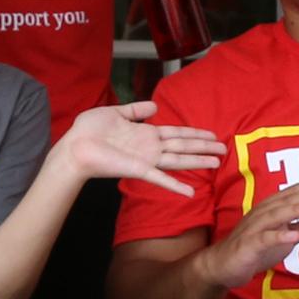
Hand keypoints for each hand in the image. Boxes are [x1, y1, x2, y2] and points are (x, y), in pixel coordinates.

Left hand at [54, 101, 225, 195]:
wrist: (74, 147)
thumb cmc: (89, 130)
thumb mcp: (115, 113)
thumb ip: (135, 110)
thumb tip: (155, 106)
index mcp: (145, 133)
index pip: (175, 132)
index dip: (193, 133)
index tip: (211, 134)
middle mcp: (149, 147)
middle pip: (183, 145)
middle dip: (203, 146)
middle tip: (224, 148)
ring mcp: (146, 159)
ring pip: (178, 159)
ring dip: (198, 161)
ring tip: (217, 162)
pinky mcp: (138, 169)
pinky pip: (160, 178)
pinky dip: (175, 185)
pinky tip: (190, 192)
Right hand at [191, 179, 298, 289]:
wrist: (223, 265)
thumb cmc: (257, 248)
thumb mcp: (289, 237)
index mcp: (272, 208)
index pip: (294, 192)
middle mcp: (262, 213)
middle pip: (287, 200)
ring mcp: (253, 228)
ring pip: (275, 215)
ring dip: (296, 210)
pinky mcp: (247, 246)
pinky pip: (263, 239)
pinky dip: (278, 236)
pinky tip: (293, 237)